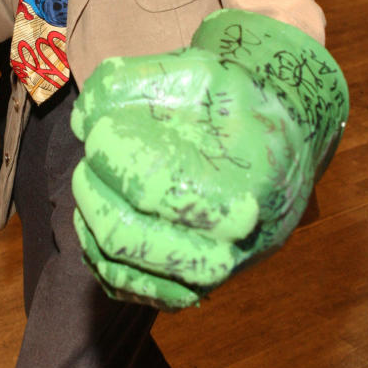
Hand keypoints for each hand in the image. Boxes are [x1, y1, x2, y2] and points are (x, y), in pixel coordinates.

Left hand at [70, 11, 347, 309]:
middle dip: (91, 190)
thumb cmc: (239, 108)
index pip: (147, 184)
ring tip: (90, 184)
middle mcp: (227, 246)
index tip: (98, 131)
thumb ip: (135, 82)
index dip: (110, 153)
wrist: (284, 154)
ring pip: (117, 265)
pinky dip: (96, 252)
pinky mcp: (188, 293)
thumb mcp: (200, 74)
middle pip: (123, 234)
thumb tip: (82, 118)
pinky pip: (123, 286)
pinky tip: (96, 218)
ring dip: (88, 220)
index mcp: (239, 189)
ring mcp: (207, 276)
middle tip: (87, 161)